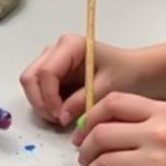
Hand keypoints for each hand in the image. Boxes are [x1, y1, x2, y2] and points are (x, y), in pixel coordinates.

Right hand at [20, 33, 137, 125]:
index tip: (61, 116)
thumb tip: (61, 116)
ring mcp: (51, 61)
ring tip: (62, 117)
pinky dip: (45, 103)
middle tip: (58, 119)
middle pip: (31, 77)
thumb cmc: (126, 73)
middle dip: (40, 101)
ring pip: (30, 84)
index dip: (49, 97)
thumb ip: (82, 100)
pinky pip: (38, 90)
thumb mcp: (108, 88)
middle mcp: (55, 50)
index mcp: (69, 46)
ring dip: (41, 103)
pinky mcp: (52, 73)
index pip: (45, 72)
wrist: (135, 72)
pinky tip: (63, 111)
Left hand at [74, 93, 165, 165]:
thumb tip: (111, 127)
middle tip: (82, 156)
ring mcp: (155, 161)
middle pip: (101, 133)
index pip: (112, 103)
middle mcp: (158, 132)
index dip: (90, 116)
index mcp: (165, 112)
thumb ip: (151, 122)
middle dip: (85, 146)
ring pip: (103, 161)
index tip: (83, 130)